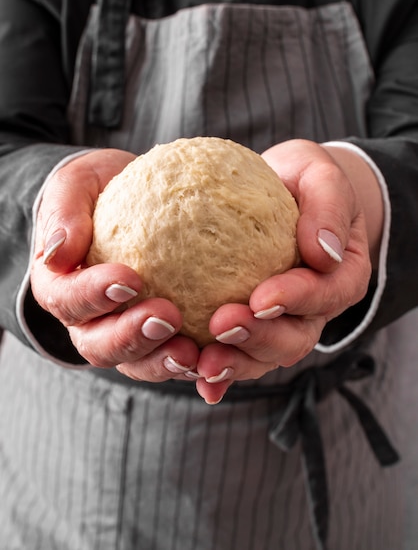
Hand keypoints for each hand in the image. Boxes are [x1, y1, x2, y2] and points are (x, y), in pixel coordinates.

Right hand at [31, 149, 199, 380]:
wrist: (133, 197)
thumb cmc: (98, 188)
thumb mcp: (77, 183)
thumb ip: (64, 211)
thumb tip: (59, 250)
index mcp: (60, 287)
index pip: (67, 300)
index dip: (93, 296)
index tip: (129, 278)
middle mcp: (89, 320)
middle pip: (100, 345)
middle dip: (132, 338)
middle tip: (168, 317)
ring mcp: (124, 333)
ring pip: (137, 362)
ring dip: (164, 361)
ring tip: (194, 352)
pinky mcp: (159, 336)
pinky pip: (174, 356)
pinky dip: (195, 363)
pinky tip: (222, 354)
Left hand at [194, 139, 378, 403]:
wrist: (282, 192)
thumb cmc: (302, 181)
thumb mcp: (319, 175)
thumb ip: (328, 206)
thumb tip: (324, 250)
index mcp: (340, 275)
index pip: (327, 293)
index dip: (297, 300)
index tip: (263, 297)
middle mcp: (313, 309)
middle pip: (295, 338)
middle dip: (259, 338)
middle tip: (223, 324)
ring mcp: (281, 324)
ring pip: (263, 356)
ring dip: (234, 362)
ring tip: (203, 361)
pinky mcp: (250, 327)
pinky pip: (235, 353)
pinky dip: (216, 371)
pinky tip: (192, 375)